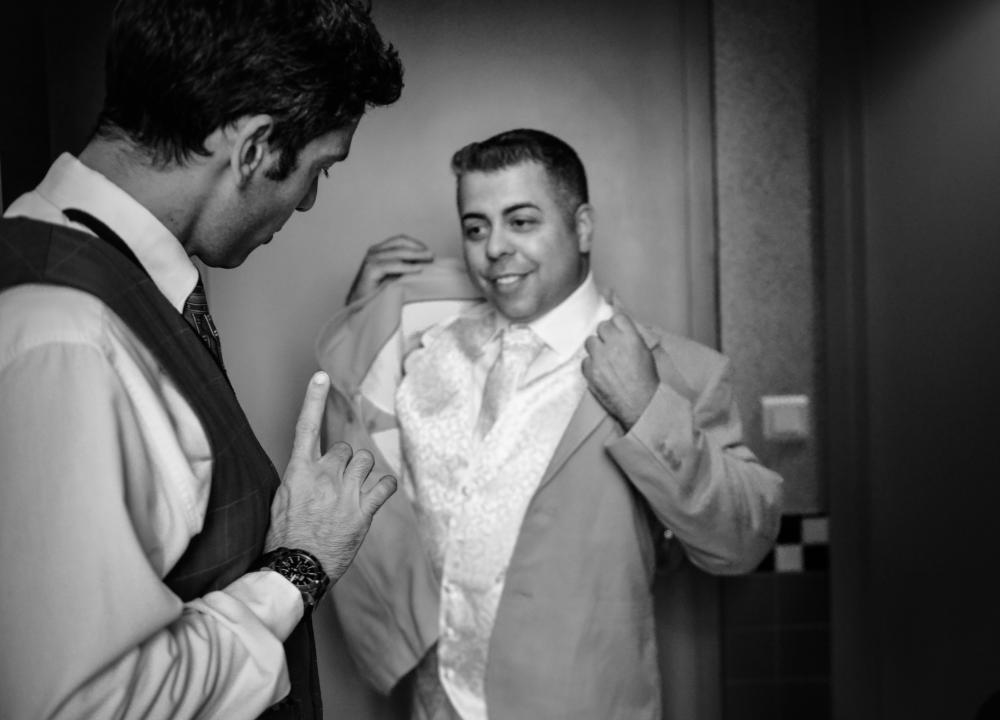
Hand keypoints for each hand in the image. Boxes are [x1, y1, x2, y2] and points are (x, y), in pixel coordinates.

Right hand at [265, 372, 396, 582]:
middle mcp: (324, 476)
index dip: (313, 399)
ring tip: (354, 492)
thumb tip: (309, 469)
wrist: (296, 567)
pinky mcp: (363, 511)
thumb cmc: (284, 538)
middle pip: (346, 449)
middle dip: (345, 463)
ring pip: (365, 461)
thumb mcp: (281, 500)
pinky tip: (381, 491)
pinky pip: (385, 484)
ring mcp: (345, 492)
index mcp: (299, 471)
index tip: (321, 376)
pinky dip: (386, 485)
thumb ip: (299, 477)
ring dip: (363, 473)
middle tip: (337, 486)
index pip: (306, 427)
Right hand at [346, 235, 433, 303]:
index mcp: (379, 250)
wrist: (361, 305)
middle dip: (419, 249)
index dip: (416, 244)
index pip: (400, 240)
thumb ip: (406, 265)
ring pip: (398, 252)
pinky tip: (418, 269)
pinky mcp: (370, 269)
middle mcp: (374, 252)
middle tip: (432, 255)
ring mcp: (371, 259)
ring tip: (428, 260)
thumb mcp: (396, 275)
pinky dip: (407, 266)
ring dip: (416, 255)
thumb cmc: (379, 292)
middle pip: (400, 243)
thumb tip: (426, 260)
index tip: (429, 252)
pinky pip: (392, 265)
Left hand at [582, 313, 658, 429]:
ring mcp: (600, 358)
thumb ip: (632, 337)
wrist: (641, 404)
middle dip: (605, 335)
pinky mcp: (590, 371)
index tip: (616, 330)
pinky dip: (591, 365)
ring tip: (604, 359)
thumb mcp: (645, 352)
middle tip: (610, 346)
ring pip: (590, 341)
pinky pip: (585, 360)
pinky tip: (601, 372)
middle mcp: (614, 345)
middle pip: (602, 327)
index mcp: (631, 338)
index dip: (616, 324)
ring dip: (596, 348)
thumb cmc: (646, 380)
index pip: (617, 318)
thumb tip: (620, 329)